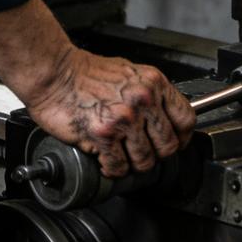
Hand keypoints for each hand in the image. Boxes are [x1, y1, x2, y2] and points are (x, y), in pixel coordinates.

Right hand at [0, 0, 195, 179]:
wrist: (54, 73)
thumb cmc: (85, 72)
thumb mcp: (129, 72)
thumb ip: (149, 92)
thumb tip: (164, 115)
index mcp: (153, 83)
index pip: (186, 119)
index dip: (182, 136)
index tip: (174, 141)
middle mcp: (143, 100)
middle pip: (168, 145)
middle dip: (155, 154)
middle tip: (142, 152)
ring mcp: (124, 118)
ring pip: (145, 160)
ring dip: (132, 164)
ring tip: (121, 156)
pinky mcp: (104, 135)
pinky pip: (119, 166)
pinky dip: (112, 168)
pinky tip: (106, 160)